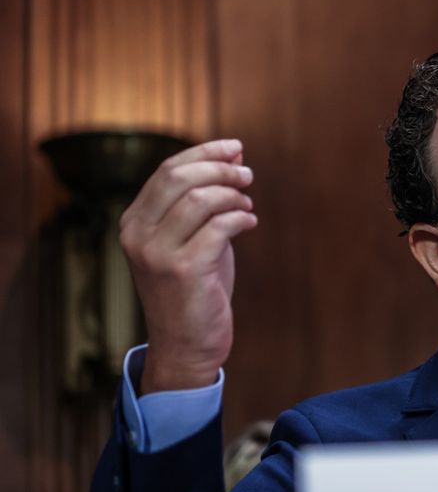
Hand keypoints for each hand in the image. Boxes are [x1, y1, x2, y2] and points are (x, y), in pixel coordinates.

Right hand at [118, 139, 256, 393]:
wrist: (187, 344)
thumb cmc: (195, 289)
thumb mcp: (197, 238)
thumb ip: (209, 200)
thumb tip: (235, 153)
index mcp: (134, 222)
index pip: (167, 170)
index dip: (204, 153)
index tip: (235, 147)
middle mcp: (138, 235)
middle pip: (179, 178)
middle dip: (220, 169)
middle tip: (248, 175)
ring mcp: (157, 253)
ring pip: (200, 199)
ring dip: (233, 194)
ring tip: (247, 204)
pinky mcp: (183, 270)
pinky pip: (219, 227)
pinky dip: (240, 217)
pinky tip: (249, 222)